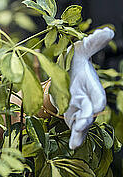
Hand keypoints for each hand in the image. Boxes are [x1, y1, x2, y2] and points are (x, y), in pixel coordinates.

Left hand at [64, 27, 113, 148]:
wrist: (67, 72)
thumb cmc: (76, 61)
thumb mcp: (81, 49)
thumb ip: (93, 42)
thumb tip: (107, 31)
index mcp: (92, 87)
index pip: (98, 99)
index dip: (96, 104)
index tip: (95, 110)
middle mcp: (88, 100)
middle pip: (90, 114)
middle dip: (86, 120)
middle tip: (81, 126)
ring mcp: (79, 109)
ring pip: (82, 123)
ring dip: (80, 131)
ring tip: (76, 142)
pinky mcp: (71, 114)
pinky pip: (73, 126)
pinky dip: (74, 135)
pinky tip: (73, 145)